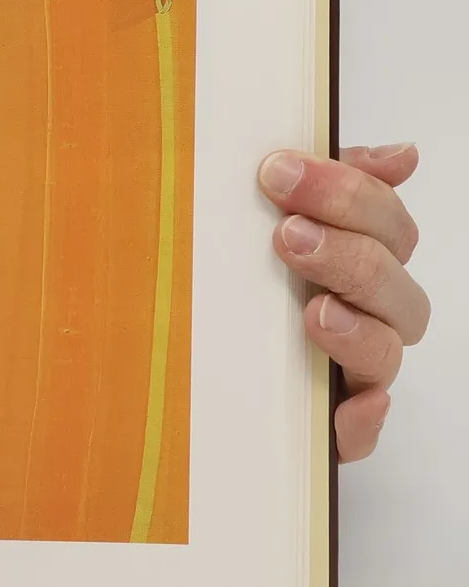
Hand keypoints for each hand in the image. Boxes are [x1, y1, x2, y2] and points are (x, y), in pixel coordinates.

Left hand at [259, 142, 427, 461]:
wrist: (185, 374)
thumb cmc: (236, 290)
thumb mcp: (265, 222)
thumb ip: (323, 185)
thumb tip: (401, 155)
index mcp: (358, 260)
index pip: (386, 223)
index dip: (347, 194)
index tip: (280, 171)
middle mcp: (365, 315)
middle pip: (392, 285)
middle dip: (347, 253)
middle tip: (287, 235)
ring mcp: (350, 373)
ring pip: (385, 352)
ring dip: (357, 329)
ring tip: (314, 311)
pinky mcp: (329, 428)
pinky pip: (359, 431)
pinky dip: (360, 419)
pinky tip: (351, 403)